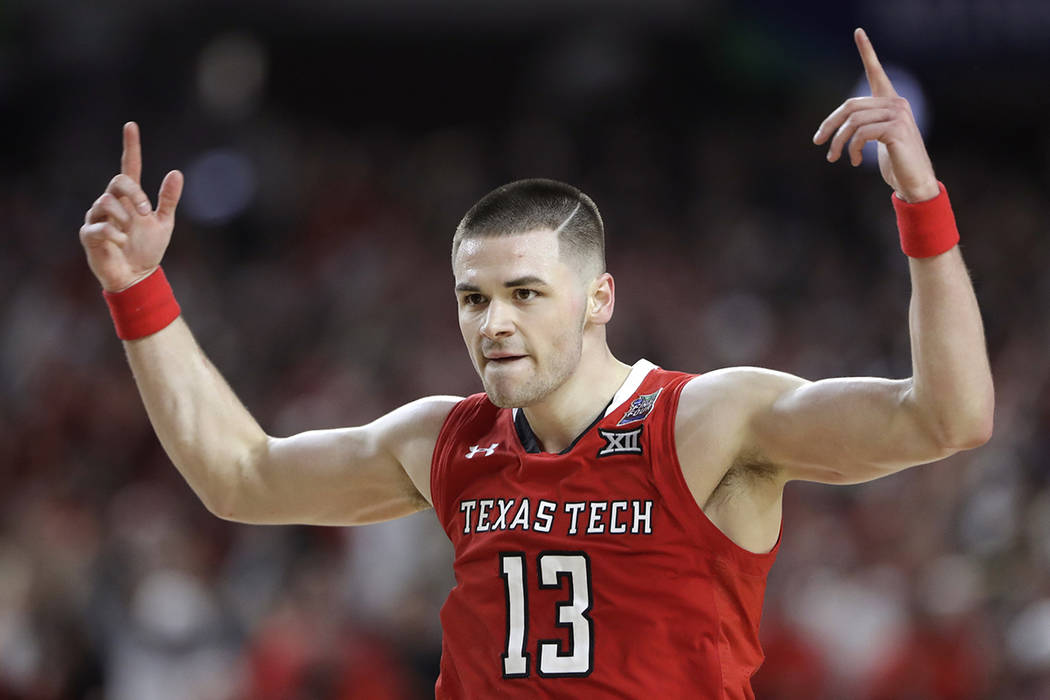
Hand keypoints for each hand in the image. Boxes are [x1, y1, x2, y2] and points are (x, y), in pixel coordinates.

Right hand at [80, 122, 183, 291]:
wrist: (137, 275)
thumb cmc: (148, 249)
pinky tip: (121, 242)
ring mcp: (97, 217)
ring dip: (124, 217)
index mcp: (130, 198)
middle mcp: (111, 202)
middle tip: (145, 212)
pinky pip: (100, 226)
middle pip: (118, 181)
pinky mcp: (89, 234)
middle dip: (134, 194)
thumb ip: (168, 200)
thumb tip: (176, 172)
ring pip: (106, 201)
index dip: (131, 146)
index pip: (130, 166)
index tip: (131, 125)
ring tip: (130, 233)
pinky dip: (115, 234)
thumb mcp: (164, 223)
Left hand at [812, 28, 938, 202]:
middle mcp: (897, 103)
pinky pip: (862, 134)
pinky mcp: (897, 129)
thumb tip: (838, 126)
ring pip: (853, 122)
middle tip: (818, 142)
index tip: (858, 32)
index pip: (876, 71)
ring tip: (833, 158)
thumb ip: (863, 126)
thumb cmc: (896, 162)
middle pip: (850, 105)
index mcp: (891, 102)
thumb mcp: (877, 140)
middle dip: (829, 124)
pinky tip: (855, 161)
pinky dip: (853, 149)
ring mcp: (899, 115)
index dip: (867, 51)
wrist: (915, 181)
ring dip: (838, 142)